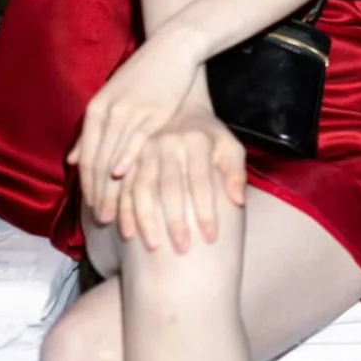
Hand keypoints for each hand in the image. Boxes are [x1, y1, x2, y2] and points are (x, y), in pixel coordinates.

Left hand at [68, 24, 206, 214]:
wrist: (172, 49)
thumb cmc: (144, 77)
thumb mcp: (111, 99)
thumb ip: (91, 131)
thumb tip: (72, 160)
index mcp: (95, 111)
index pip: (87, 158)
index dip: (88, 187)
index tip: (92, 210)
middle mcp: (107, 113)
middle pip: (97, 163)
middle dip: (99, 195)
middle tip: (102, 220)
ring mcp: (128, 112)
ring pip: (113, 156)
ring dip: (112, 187)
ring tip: (116, 211)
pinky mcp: (152, 111)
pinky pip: (134, 140)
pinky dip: (125, 159)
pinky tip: (122, 175)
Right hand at [114, 108, 245, 252]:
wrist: (181, 112)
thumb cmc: (211, 139)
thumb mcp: (230, 147)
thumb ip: (236, 172)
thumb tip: (238, 201)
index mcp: (196, 139)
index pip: (201, 180)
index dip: (206, 210)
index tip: (211, 238)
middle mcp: (168, 142)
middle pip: (170, 186)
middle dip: (176, 220)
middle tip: (183, 249)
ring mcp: (145, 150)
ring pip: (142, 188)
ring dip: (146, 219)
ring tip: (153, 247)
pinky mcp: (129, 158)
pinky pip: (122, 187)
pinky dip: (123, 210)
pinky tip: (127, 233)